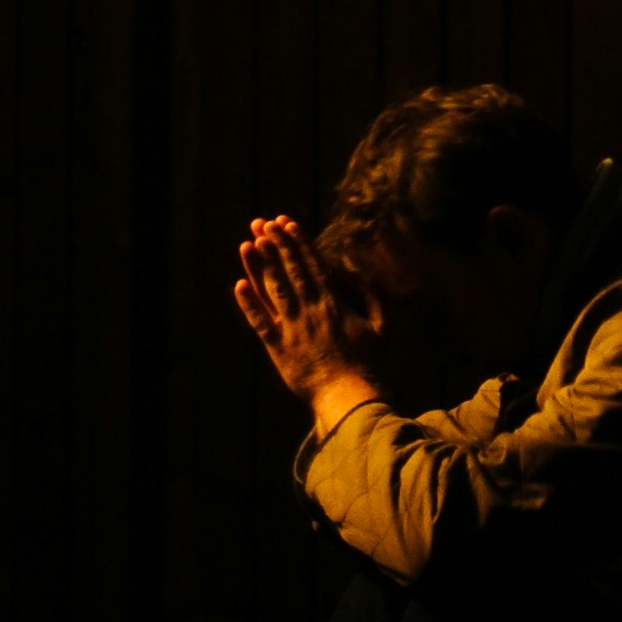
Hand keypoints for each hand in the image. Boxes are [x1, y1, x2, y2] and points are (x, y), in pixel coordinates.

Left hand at [234, 215, 383, 413]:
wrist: (350, 398)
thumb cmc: (370, 364)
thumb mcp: (382, 326)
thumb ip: (373, 296)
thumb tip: (362, 270)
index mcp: (334, 304)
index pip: (313, 266)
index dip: (299, 243)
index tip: (288, 223)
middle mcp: (310, 312)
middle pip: (291, 272)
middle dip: (277, 245)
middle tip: (265, 223)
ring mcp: (292, 330)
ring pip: (273, 290)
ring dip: (261, 265)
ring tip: (251, 242)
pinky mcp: (278, 349)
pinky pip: (259, 323)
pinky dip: (248, 304)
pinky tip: (238, 285)